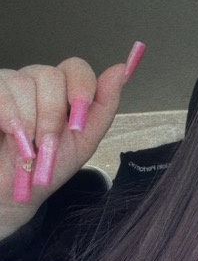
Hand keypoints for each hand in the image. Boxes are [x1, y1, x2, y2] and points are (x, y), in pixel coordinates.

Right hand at [0, 43, 145, 238]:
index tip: (77, 121)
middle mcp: (35, 80)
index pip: (76, 68)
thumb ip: (104, 106)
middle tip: (46, 145)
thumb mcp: (83, 142)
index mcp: (63, 90)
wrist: (12, 193)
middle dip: (51, 116)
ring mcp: (9, 84)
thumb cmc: (47, 168)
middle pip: (50, 75)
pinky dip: (7, 115)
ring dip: (27, 122)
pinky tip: (8, 133)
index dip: (80, 88)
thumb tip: (122, 68)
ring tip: (25, 149)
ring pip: (22, 83)